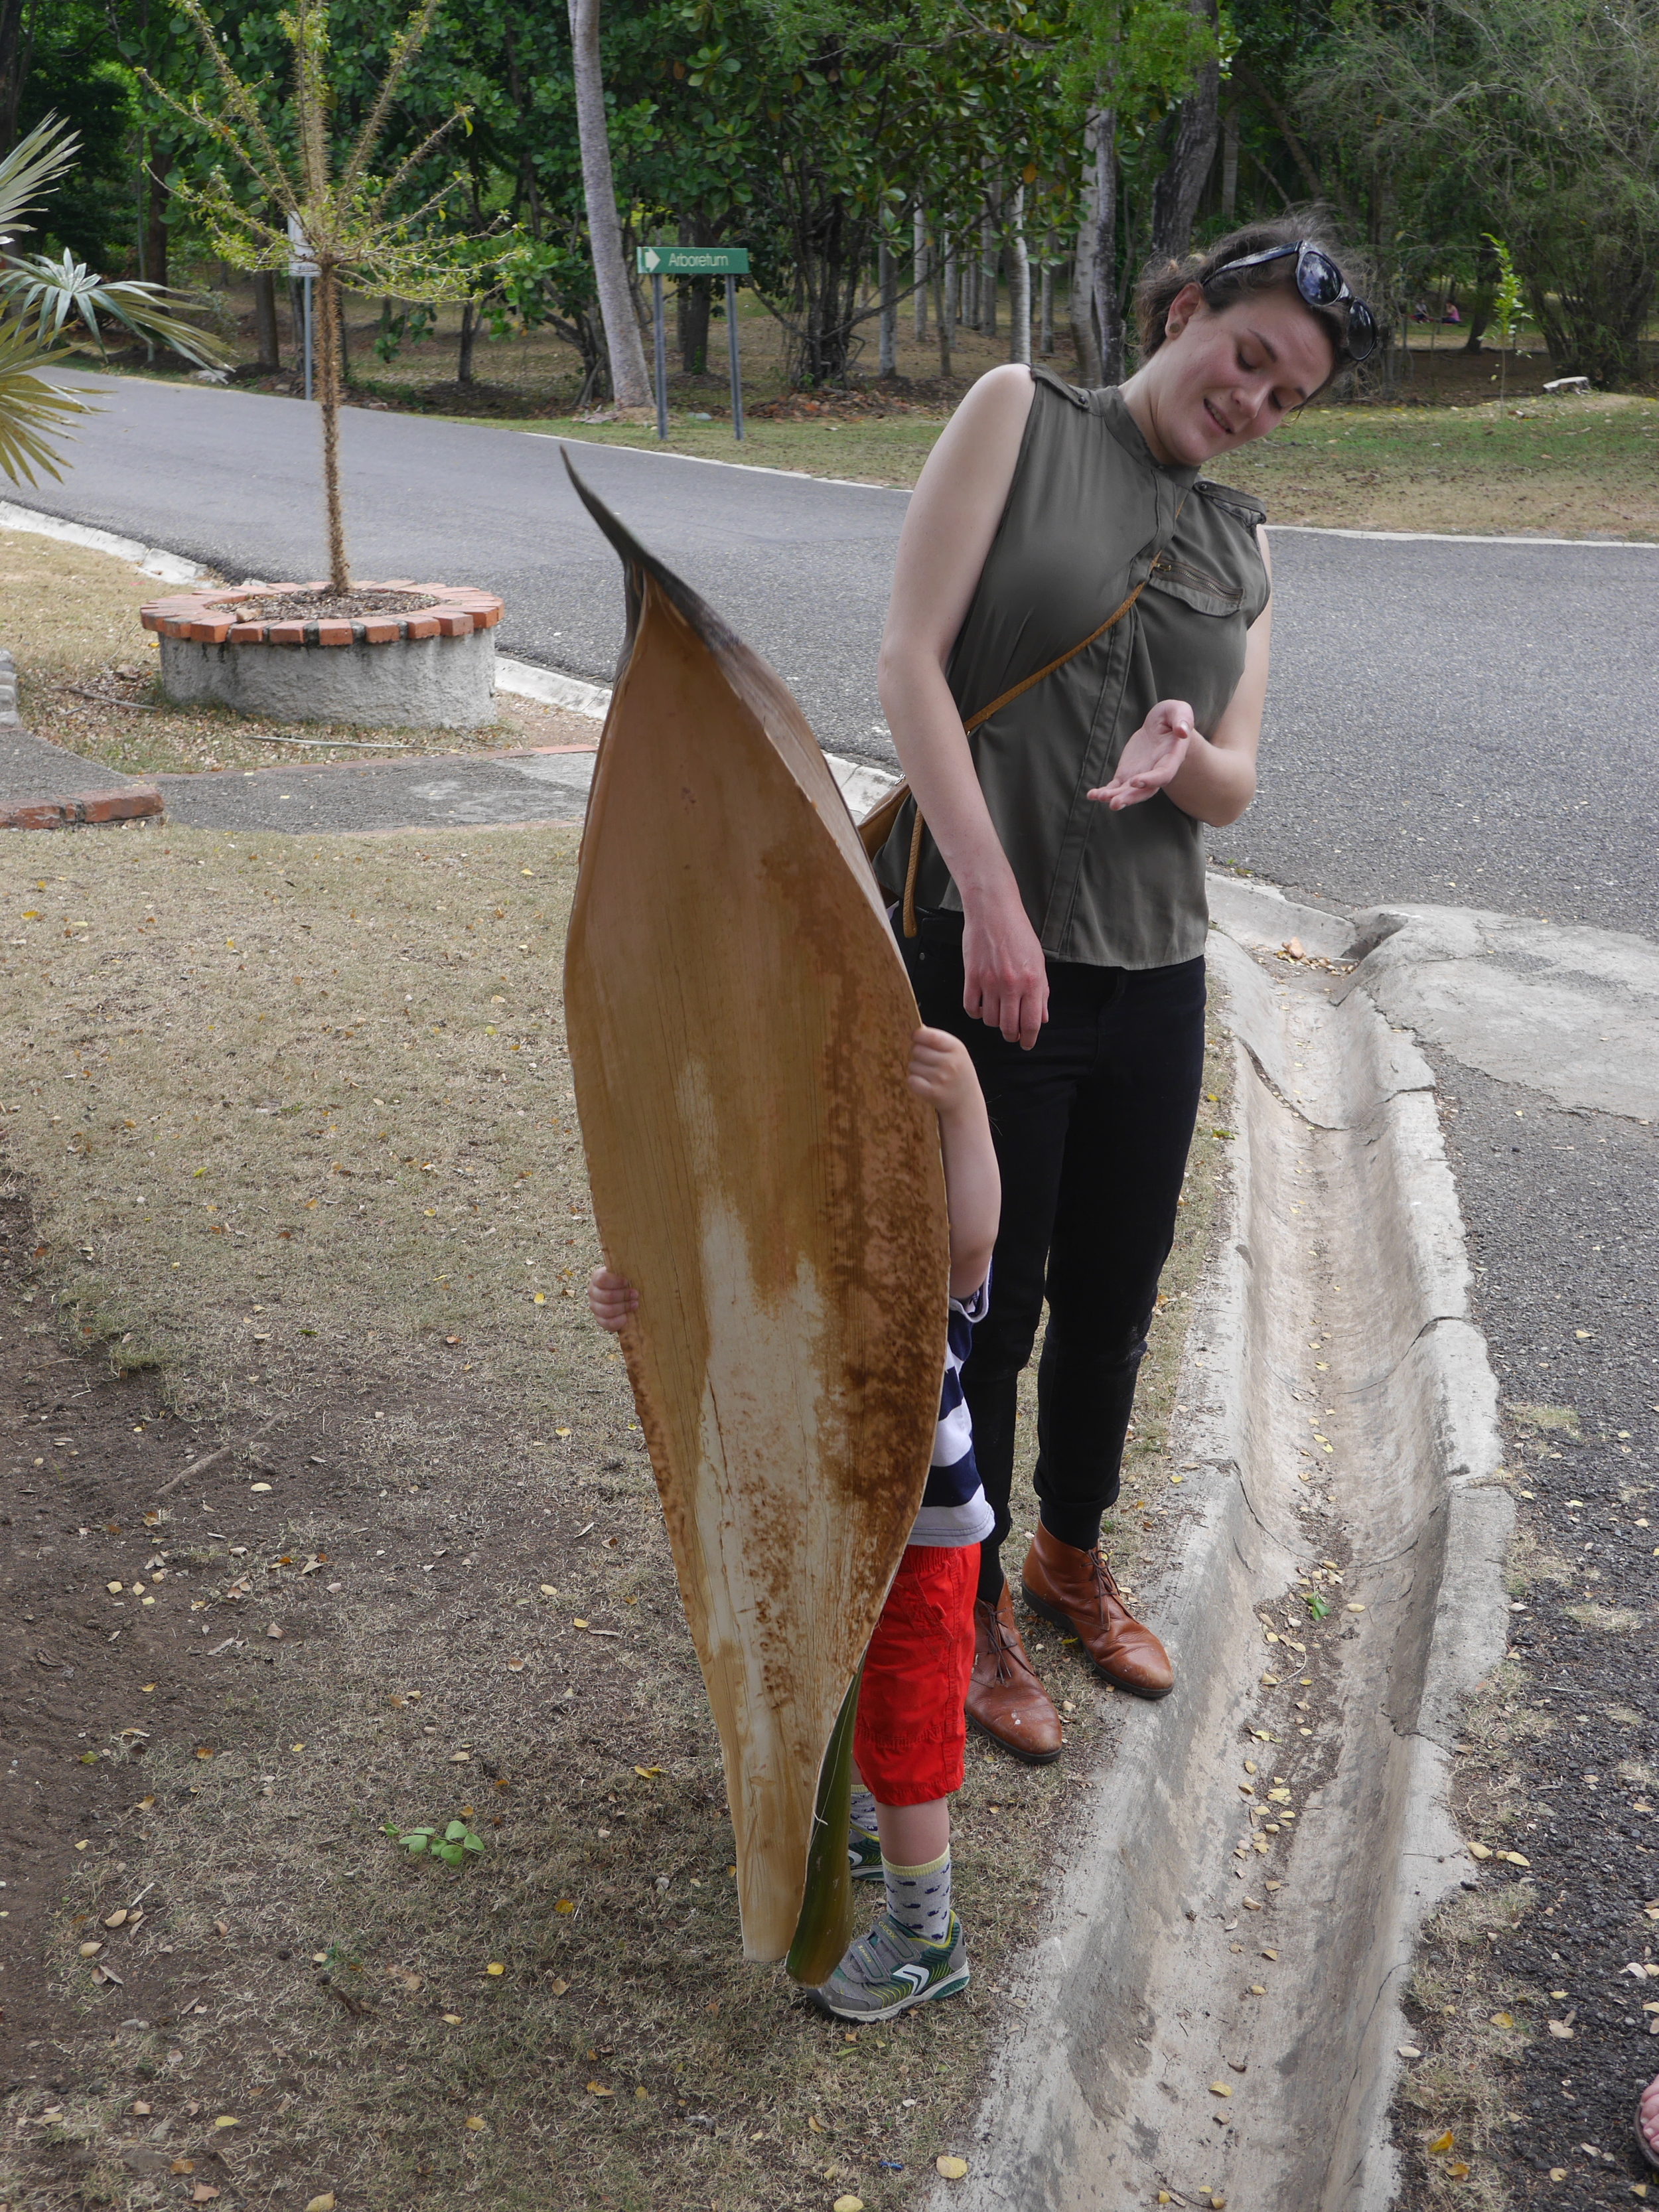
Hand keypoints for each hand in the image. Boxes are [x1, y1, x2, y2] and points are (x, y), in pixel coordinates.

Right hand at [588, 1267, 637, 1332]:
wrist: (627, 1293)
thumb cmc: (629, 1280)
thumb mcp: (627, 1271)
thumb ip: (627, 1267)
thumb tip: (634, 1258)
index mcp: (597, 1277)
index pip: (601, 1279)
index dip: (615, 1282)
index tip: (627, 1282)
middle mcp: (593, 1291)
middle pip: (606, 1296)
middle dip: (624, 1296)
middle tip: (636, 1294)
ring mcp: (595, 1306)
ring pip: (606, 1310)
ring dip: (623, 1308)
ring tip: (635, 1304)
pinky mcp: (600, 1319)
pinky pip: (607, 1323)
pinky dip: (619, 1321)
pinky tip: (627, 1317)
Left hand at [907, 1026, 978, 1115]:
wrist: (967, 1103)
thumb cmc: (958, 1073)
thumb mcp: (956, 1053)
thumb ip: (938, 1040)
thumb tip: (919, 1029)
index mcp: (957, 1048)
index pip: (929, 1035)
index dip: (917, 1035)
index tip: (916, 1038)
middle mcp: (950, 1062)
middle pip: (917, 1050)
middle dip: (917, 1055)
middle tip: (927, 1063)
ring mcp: (942, 1078)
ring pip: (912, 1065)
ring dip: (916, 1070)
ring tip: (929, 1075)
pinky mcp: (933, 1093)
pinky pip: (912, 1080)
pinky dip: (914, 1082)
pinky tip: (925, 1085)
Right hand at [961, 889, 1047, 1049]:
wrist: (993, 912)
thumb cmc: (1018, 933)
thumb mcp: (1038, 962)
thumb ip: (1042, 992)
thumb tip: (1042, 1018)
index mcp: (1032, 981)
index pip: (1031, 1022)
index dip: (1028, 1039)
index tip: (1026, 1044)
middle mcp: (1011, 985)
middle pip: (1008, 1026)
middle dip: (1011, 1035)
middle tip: (1011, 1033)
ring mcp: (989, 982)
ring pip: (989, 1020)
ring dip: (994, 1022)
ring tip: (997, 1014)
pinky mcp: (971, 977)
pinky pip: (970, 1007)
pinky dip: (975, 1012)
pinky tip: (980, 1006)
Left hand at [1087, 699, 1195, 809]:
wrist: (1162, 726)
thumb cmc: (1173, 717)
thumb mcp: (1179, 711)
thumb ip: (1183, 720)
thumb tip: (1182, 731)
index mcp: (1171, 759)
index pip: (1163, 775)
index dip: (1150, 780)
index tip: (1135, 781)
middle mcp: (1156, 772)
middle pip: (1145, 791)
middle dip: (1129, 797)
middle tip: (1114, 803)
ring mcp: (1141, 774)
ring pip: (1128, 791)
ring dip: (1114, 796)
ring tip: (1099, 797)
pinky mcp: (1127, 773)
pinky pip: (1116, 786)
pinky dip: (1104, 792)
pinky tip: (1091, 795)